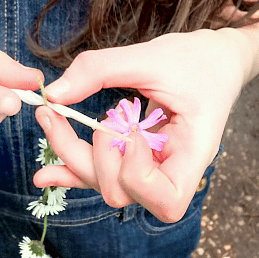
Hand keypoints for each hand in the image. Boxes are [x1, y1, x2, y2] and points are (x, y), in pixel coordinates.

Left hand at [33, 28, 257, 221]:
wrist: (214, 61)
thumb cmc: (197, 59)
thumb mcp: (151, 56)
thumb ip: (99, 70)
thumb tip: (54, 93)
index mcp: (194, 154)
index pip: (168, 201)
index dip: (138, 175)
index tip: (133, 133)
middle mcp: (171, 171)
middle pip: (121, 193)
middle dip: (95, 156)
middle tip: (93, 112)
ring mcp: (151, 169)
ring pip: (103, 184)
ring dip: (74, 154)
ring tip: (54, 117)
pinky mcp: (133, 160)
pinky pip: (99, 174)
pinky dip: (70, 169)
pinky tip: (45, 173)